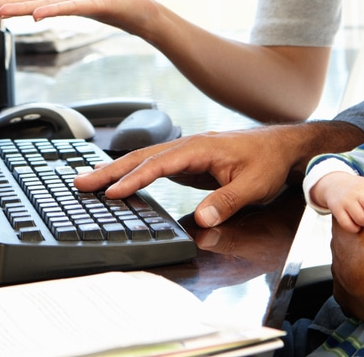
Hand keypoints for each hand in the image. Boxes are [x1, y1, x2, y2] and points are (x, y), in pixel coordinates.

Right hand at [73, 125, 336, 227]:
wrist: (282, 147)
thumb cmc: (268, 162)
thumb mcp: (253, 186)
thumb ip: (227, 201)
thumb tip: (202, 218)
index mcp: (200, 148)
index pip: (159, 164)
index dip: (135, 179)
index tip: (113, 193)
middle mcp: (188, 146)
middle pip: (141, 156)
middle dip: (110, 170)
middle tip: (81, 183)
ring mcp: (186, 152)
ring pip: (143, 158)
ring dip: (115, 169)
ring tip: (88, 180)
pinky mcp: (187, 160)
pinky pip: (152, 164)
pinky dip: (131, 171)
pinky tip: (118, 180)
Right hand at [312, 172, 363, 232]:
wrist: (334, 184)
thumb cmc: (356, 190)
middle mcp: (356, 193)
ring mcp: (346, 201)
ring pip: (361, 219)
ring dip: (363, 224)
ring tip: (361, 220)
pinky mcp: (336, 210)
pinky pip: (348, 225)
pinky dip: (353, 229)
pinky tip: (354, 225)